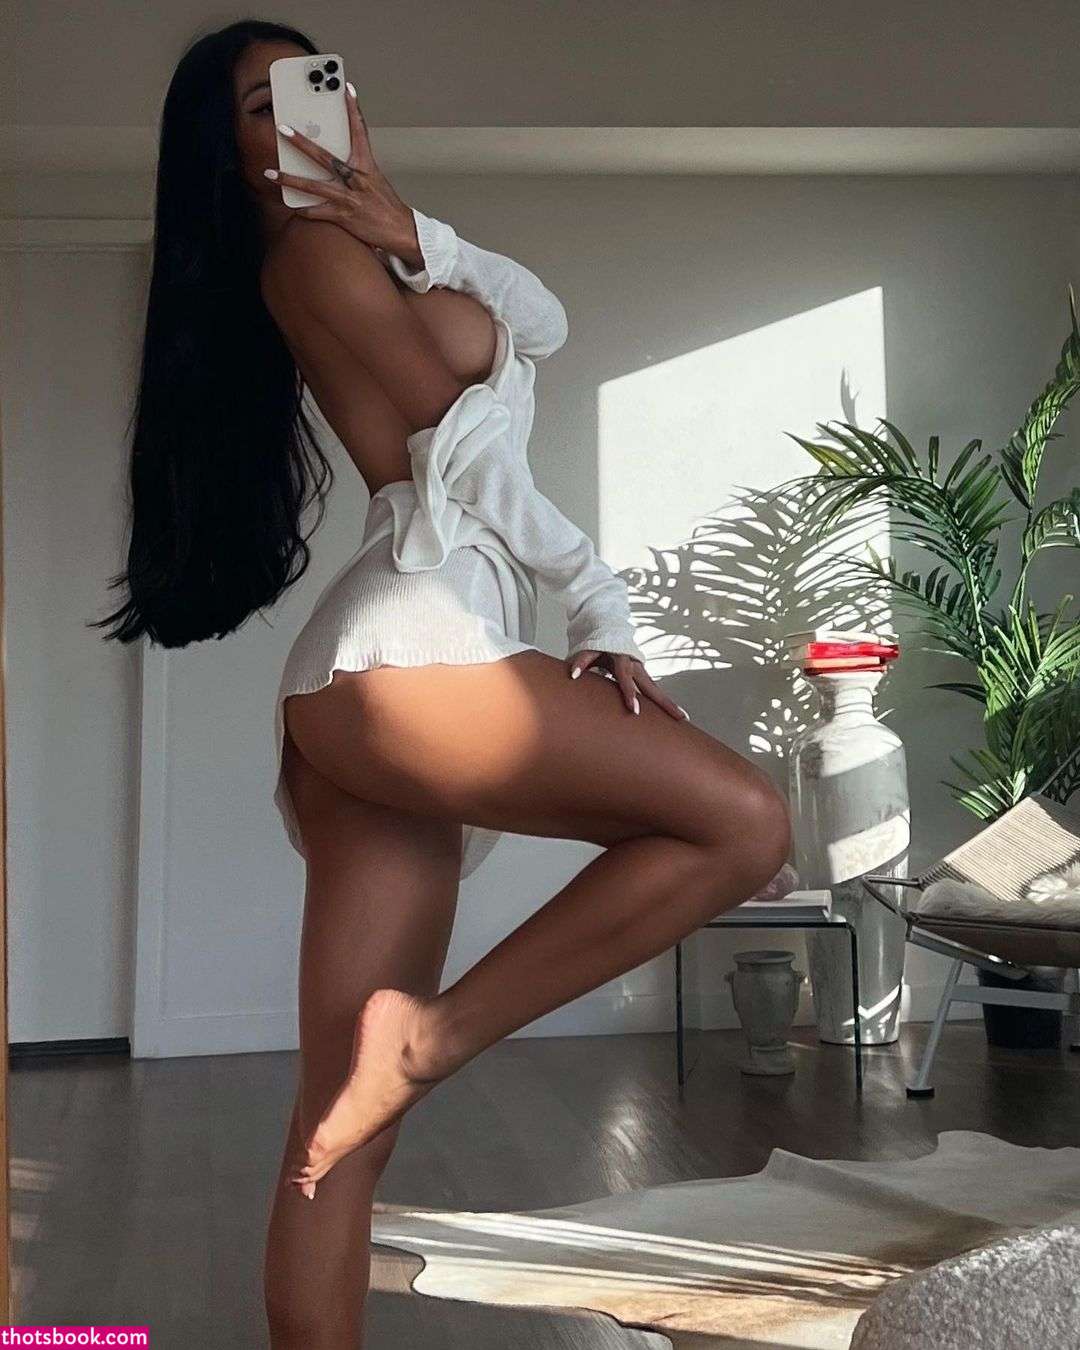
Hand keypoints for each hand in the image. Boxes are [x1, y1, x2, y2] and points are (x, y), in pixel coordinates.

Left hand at [267, 81, 415, 255]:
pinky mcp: (343, 216)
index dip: (354, 109)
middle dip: (302, 142)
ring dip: (290, 179)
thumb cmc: (387, 206)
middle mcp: (356, 179)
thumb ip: (356, 168)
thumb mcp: (376, 180)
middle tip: (283, 129)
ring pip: (314, 186)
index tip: (347, 89)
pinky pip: (317, 212)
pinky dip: (304, 210)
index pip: (360, 132)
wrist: (401, 231)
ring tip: (271, 174)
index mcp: (367, 166)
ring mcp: (348, 198)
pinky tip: (292, 207)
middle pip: (325, 157)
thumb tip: (338, 161)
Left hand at [567, 651, 689, 720]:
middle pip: (652, 686)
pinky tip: (674, 714)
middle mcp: (636, 666)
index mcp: (622, 660)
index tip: (633, 710)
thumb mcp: (589, 650)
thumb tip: (572, 675)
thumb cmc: (598, 644)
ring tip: (683, 718)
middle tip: (678, 717)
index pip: (626, 679)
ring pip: (657, 690)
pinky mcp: (643, 677)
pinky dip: (663, 702)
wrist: (610, 632)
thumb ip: (581, 662)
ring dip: (669, 704)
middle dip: (664, 703)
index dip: (629, 693)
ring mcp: (642, 672)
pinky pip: (654, 691)